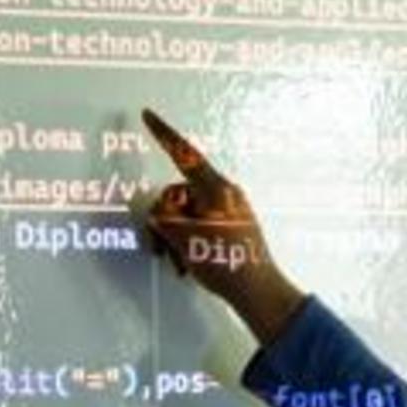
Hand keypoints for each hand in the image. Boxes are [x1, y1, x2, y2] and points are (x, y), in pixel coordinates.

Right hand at [141, 107, 307, 345]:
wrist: (258, 291)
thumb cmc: (225, 262)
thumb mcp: (184, 237)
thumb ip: (164, 217)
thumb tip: (159, 214)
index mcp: (215, 188)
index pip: (183, 153)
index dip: (162, 134)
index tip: (147, 115)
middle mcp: (224, 193)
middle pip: (178, 194)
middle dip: (164, 222)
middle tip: (159, 251)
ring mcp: (230, 210)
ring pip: (187, 215)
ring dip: (176, 239)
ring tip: (179, 265)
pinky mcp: (233, 227)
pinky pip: (201, 226)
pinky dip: (189, 243)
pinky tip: (189, 266)